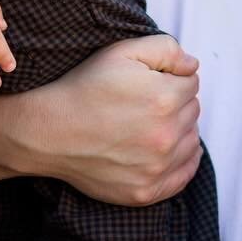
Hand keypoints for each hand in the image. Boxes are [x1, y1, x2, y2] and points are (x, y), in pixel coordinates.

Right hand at [15, 34, 202, 203]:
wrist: (48, 132)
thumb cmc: (83, 89)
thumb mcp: (121, 52)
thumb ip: (165, 49)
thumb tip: (192, 65)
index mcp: (164, 98)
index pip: (191, 83)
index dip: (171, 77)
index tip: (149, 82)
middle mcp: (165, 135)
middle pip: (192, 111)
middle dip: (175, 103)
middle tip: (144, 103)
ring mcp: (157, 167)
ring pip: (191, 141)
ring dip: (179, 130)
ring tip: (148, 125)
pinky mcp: (147, 191)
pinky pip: (185, 174)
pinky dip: (182, 160)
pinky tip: (166, 150)